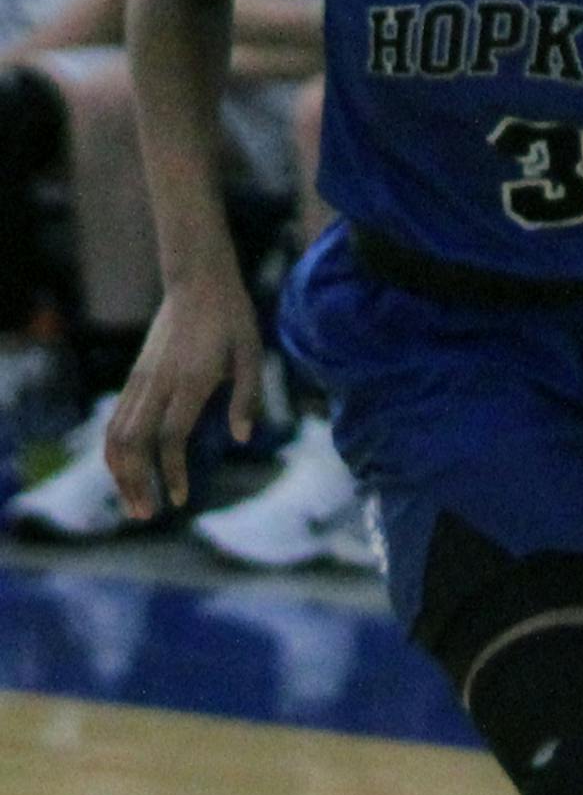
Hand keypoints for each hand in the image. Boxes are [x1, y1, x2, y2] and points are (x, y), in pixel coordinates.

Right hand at [104, 276, 265, 518]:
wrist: (197, 279)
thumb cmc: (233, 318)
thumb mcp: (253, 354)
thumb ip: (247, 397)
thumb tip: (241, 438)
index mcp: (190, 379)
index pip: (171, 436)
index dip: (172, 472)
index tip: (180, 500)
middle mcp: (159, 381)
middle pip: (133, 441)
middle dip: (136, 483)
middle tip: (147, 515)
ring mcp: (142, 378)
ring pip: (116, 433)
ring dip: (119, 472)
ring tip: (134, 504)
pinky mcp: (136, 376)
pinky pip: (116, 420)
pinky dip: (115, 452)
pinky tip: (127, 473)